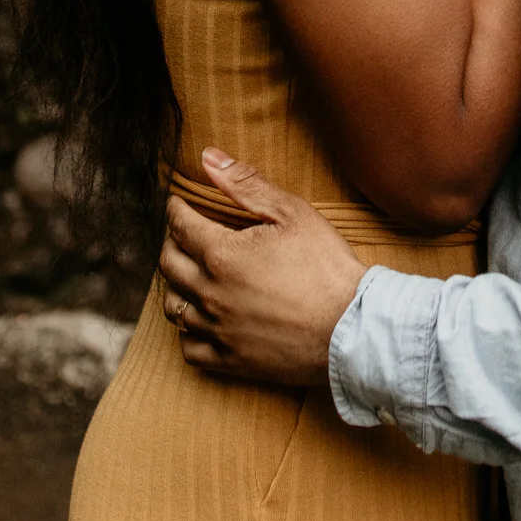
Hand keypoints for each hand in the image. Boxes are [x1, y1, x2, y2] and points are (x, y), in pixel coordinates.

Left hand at [159, 150, 365, 384]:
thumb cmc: (325, 266)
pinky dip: (186, 333)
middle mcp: (211, 294)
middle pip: (169, 265)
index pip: (180, 226)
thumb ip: (246, 185)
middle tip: (182, 234)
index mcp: (222, 255)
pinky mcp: (232, 361)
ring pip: (174, 308)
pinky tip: (199, 319)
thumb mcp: (292, 213)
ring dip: (175, 286)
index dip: (175, 210)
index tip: (177, 203)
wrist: (352, 328)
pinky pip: (190, 349)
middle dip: (171, 242)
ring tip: (188, 274)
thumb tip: (208, 158)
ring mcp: (219, 331)